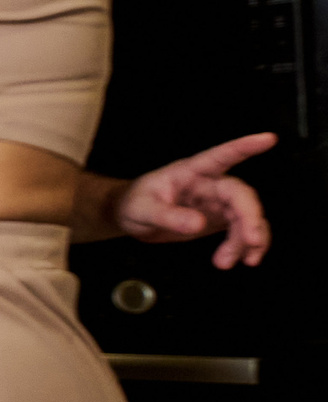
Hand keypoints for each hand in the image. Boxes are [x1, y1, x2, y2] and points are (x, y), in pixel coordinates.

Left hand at [113, 132, 274, 267]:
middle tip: (250, 241)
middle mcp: (210, 184)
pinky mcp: (221, 219)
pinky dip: (246, 246)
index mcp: (190, 172)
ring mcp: (218, 202)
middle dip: (251, 217)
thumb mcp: (142, 210)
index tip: (269, 138)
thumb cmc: (134, 204)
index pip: (220, 156)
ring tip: (225, 263)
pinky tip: (241, 260)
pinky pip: (243, 230)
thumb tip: (198, 224)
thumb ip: (168, 216)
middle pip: (240, 195)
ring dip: (245, 240)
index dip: (244, 147)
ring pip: (246, 216)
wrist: (131, 219)